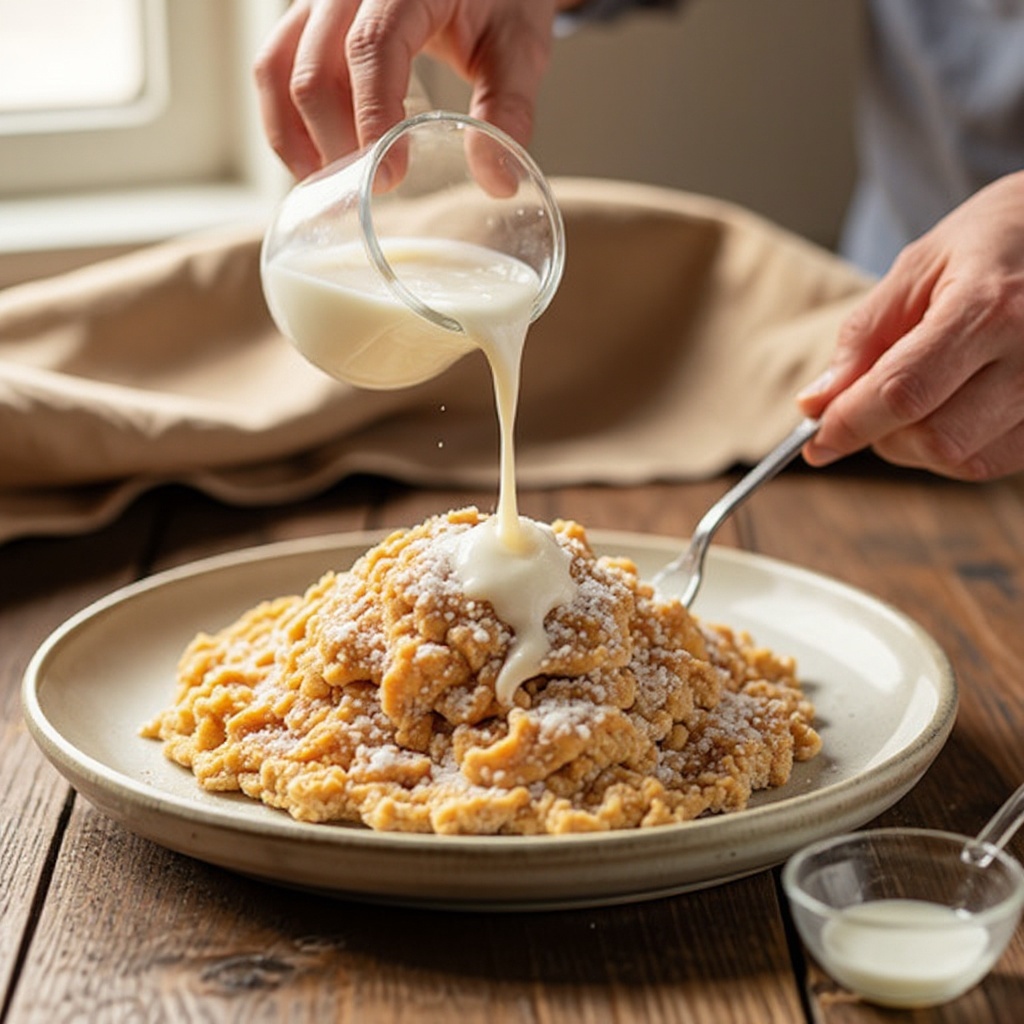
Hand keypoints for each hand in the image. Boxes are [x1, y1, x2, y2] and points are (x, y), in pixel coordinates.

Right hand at [253, 0, 563, 179]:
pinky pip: (272, 68)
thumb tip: (497, 182)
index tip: (391, 175)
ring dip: (301, 138)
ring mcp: (318, 1)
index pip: (372, 48)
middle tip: (376, 189)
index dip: (373, 117)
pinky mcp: (306, 20)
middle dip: (337, 142)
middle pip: (313, 69)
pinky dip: (285, 122)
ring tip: (335, 186)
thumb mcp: (517, 46)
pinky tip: (316, 162)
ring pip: (278, 70)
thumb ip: (508, 109)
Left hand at [798, 171, 1023, 480]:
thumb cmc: (990, 242)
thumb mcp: (916, 269)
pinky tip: (952, 409)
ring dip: (918, 446)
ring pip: (966, 460)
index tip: (816, 442)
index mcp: (989, 308)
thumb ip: (862, 339)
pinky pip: (996, 460)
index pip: (903, 392)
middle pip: (936, 439)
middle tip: (869, 408)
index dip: (850, 424)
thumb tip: (816, 405)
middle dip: (884, 436)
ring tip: (917, 397)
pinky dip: (957, 450)